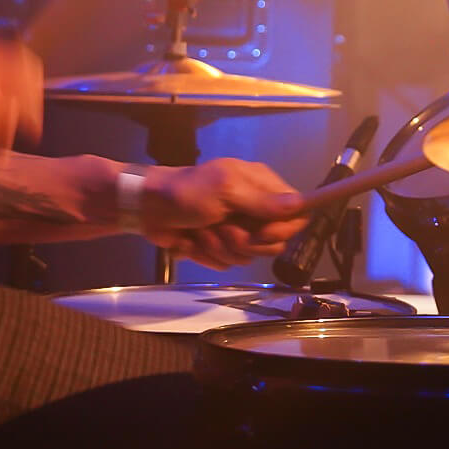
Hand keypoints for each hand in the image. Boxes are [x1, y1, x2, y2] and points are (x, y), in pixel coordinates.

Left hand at [139, 159, 305, 268]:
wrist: (148, 208)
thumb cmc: (186, 192)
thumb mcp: (225, 191)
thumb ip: (262, 201)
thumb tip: (300, 204)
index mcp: (260, 185)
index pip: (295, 214)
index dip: (282, 229)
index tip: (262, 232)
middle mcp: (253, 208)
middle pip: (273, 242)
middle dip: (243, 241)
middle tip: (222, 226)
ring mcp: (237, 229)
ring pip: (248, 256)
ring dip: (220, 247)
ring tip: (202, 230)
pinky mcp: (220, 246)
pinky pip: (226, 263)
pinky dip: (207, 254)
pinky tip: (193, 239)